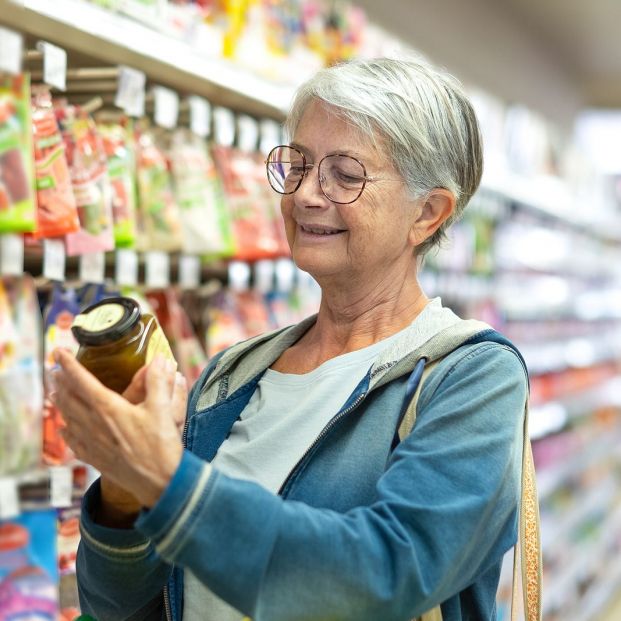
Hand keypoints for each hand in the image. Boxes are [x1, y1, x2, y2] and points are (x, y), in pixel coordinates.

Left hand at [52, 351, 185, 507]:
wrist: (159, 481)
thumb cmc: (161, 445)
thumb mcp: (163, 409)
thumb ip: (158, 382)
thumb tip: (159, 360)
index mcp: (108, 408)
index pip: (82, 381)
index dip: (68, 365)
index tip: (58, 352)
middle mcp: (95, 424)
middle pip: (69, 399)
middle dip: (61, 382)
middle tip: (55, 370)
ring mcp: (93, 443)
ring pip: (68, 418)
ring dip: (60, 403)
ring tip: (55, 393)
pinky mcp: (96, 458)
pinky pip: (74, 441)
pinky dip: (66, 430)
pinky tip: (65, 428)